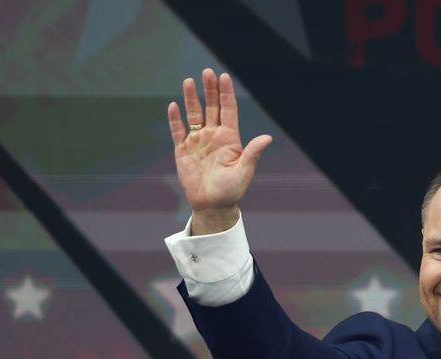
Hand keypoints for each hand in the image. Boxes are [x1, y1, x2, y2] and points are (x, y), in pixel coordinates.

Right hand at [167, 68, 272, 233]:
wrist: (212, 204)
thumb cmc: (231, 190)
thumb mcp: (243, 171)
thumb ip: (252, 153)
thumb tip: (267, 138)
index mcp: (230, 138)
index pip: (228, 110)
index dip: (226, 93)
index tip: (223, 76)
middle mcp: (214, 135)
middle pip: (211, 107)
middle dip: (209, 89)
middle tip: (206, 72)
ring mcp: (198, 141)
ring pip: (194, 114)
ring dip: (191, 98)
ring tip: (188, 81)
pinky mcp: (183, 150)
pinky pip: (178, 131)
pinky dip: (175, 119)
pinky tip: (173, 106)